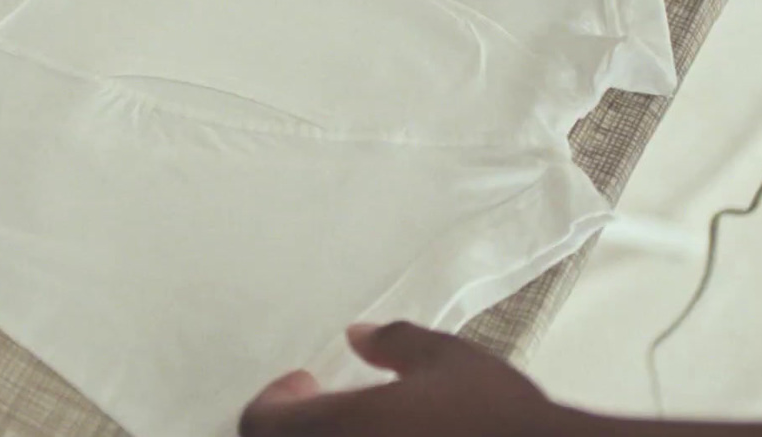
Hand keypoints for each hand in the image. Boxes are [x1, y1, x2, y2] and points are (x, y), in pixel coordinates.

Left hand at [239, 321, 594, 436]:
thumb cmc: (499, 417)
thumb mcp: (449, 362)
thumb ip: (395, 344)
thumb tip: (359, 335)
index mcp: (340, 428)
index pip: (262, 422)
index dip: (276, 399)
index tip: (306, 381)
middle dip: (295, 424)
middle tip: (326, 404)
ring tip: (365, 427)